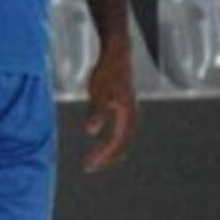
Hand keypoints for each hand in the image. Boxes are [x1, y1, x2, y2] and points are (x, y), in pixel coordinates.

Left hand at [84, 43, 136, 172]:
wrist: (117, 53)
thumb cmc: (107, 71)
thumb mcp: (98, 91)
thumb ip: (96, 112)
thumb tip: (91, 132)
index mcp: (127, 115)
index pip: (117, 143)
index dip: (103, 156)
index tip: (88, 165)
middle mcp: (131, 115)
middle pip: (123, 144)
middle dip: (106, 157)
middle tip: (89, 166)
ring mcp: (129, 111)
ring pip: (123, 138)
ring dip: (110, 150)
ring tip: (95, 158)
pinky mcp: (124, 106)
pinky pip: (121, 130)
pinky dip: (112, 140)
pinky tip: (100, 139)